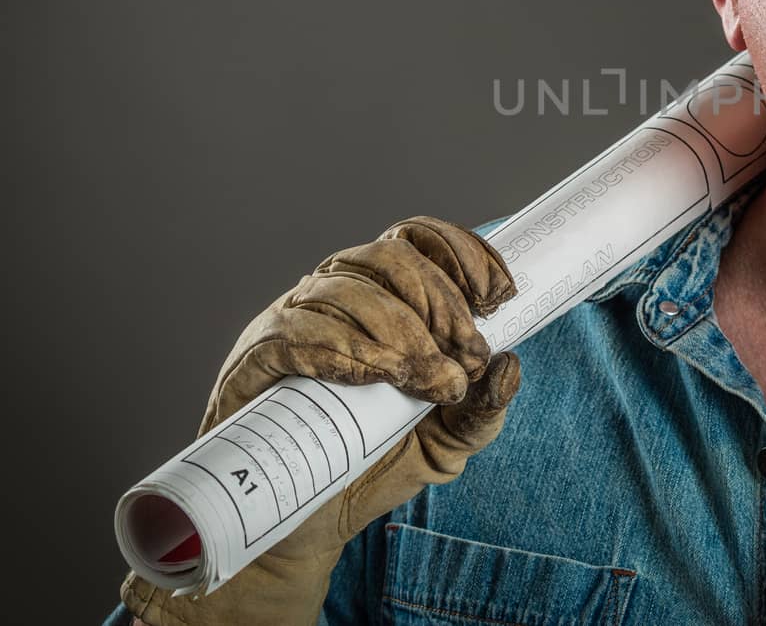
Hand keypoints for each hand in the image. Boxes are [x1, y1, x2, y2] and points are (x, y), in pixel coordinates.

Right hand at [121, 217, 520, 625]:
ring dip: (397, 330)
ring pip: (345, 289)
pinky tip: (373, 374)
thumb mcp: (447, 442)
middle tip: (462, 359)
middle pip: (389, 258)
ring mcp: (292, 322)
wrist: (311, 525)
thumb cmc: (376, 466)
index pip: (419, 240)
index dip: (462, 254)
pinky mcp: (255, 360)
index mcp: (384, 298)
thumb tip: (509, 365)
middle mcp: (337, 295)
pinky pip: (295, 332)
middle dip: (439, 303)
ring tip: (422, 379)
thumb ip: (482, 409)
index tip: (498, 296)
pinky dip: (341, 347)